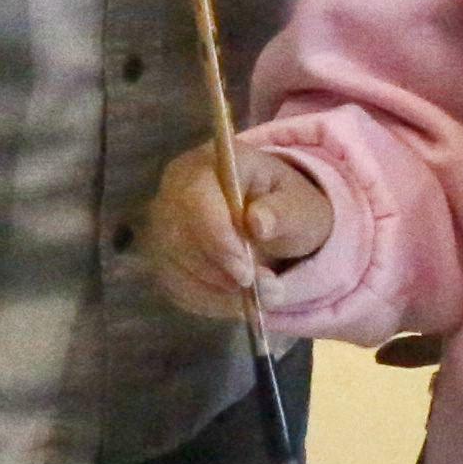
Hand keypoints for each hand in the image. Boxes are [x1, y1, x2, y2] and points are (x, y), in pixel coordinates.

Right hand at [143, 140, 328, 315]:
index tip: (246, 273)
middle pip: (176, 235)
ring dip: (216, 290)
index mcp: (211, 162)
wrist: (276, 221)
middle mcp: (176, 187)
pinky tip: (236, 301)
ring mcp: (164, 221)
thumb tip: (257, 222)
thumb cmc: (288, 206)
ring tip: (259, 296)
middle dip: (219, 271)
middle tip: (263, 289)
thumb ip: (282, 213)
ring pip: (172, 265)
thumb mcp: (300, 206)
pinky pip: (173, 285)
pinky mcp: (162, 253)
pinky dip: (207, 301)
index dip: (216, 238)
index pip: (195, 197)